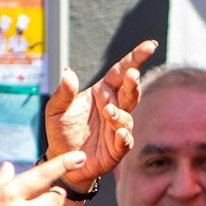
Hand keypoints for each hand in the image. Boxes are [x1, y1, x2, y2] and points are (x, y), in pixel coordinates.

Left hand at [44, 39, 156, 187]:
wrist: (61, 159)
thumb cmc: (61, 130)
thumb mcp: (55, 109)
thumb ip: (63, 92)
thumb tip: (68, 73)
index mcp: (102, 92)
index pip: (121, 71)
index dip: (136, 58)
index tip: (150, 45)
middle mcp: (113, 107)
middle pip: (130, 92)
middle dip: (133, 83)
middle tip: (132, 75)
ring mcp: (117, 127)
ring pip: (127, 117)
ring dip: (120, 113)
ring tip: (109, 112)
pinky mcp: (117, 147)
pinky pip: (125, 140)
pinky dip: (124, 136)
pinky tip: (119, 133)